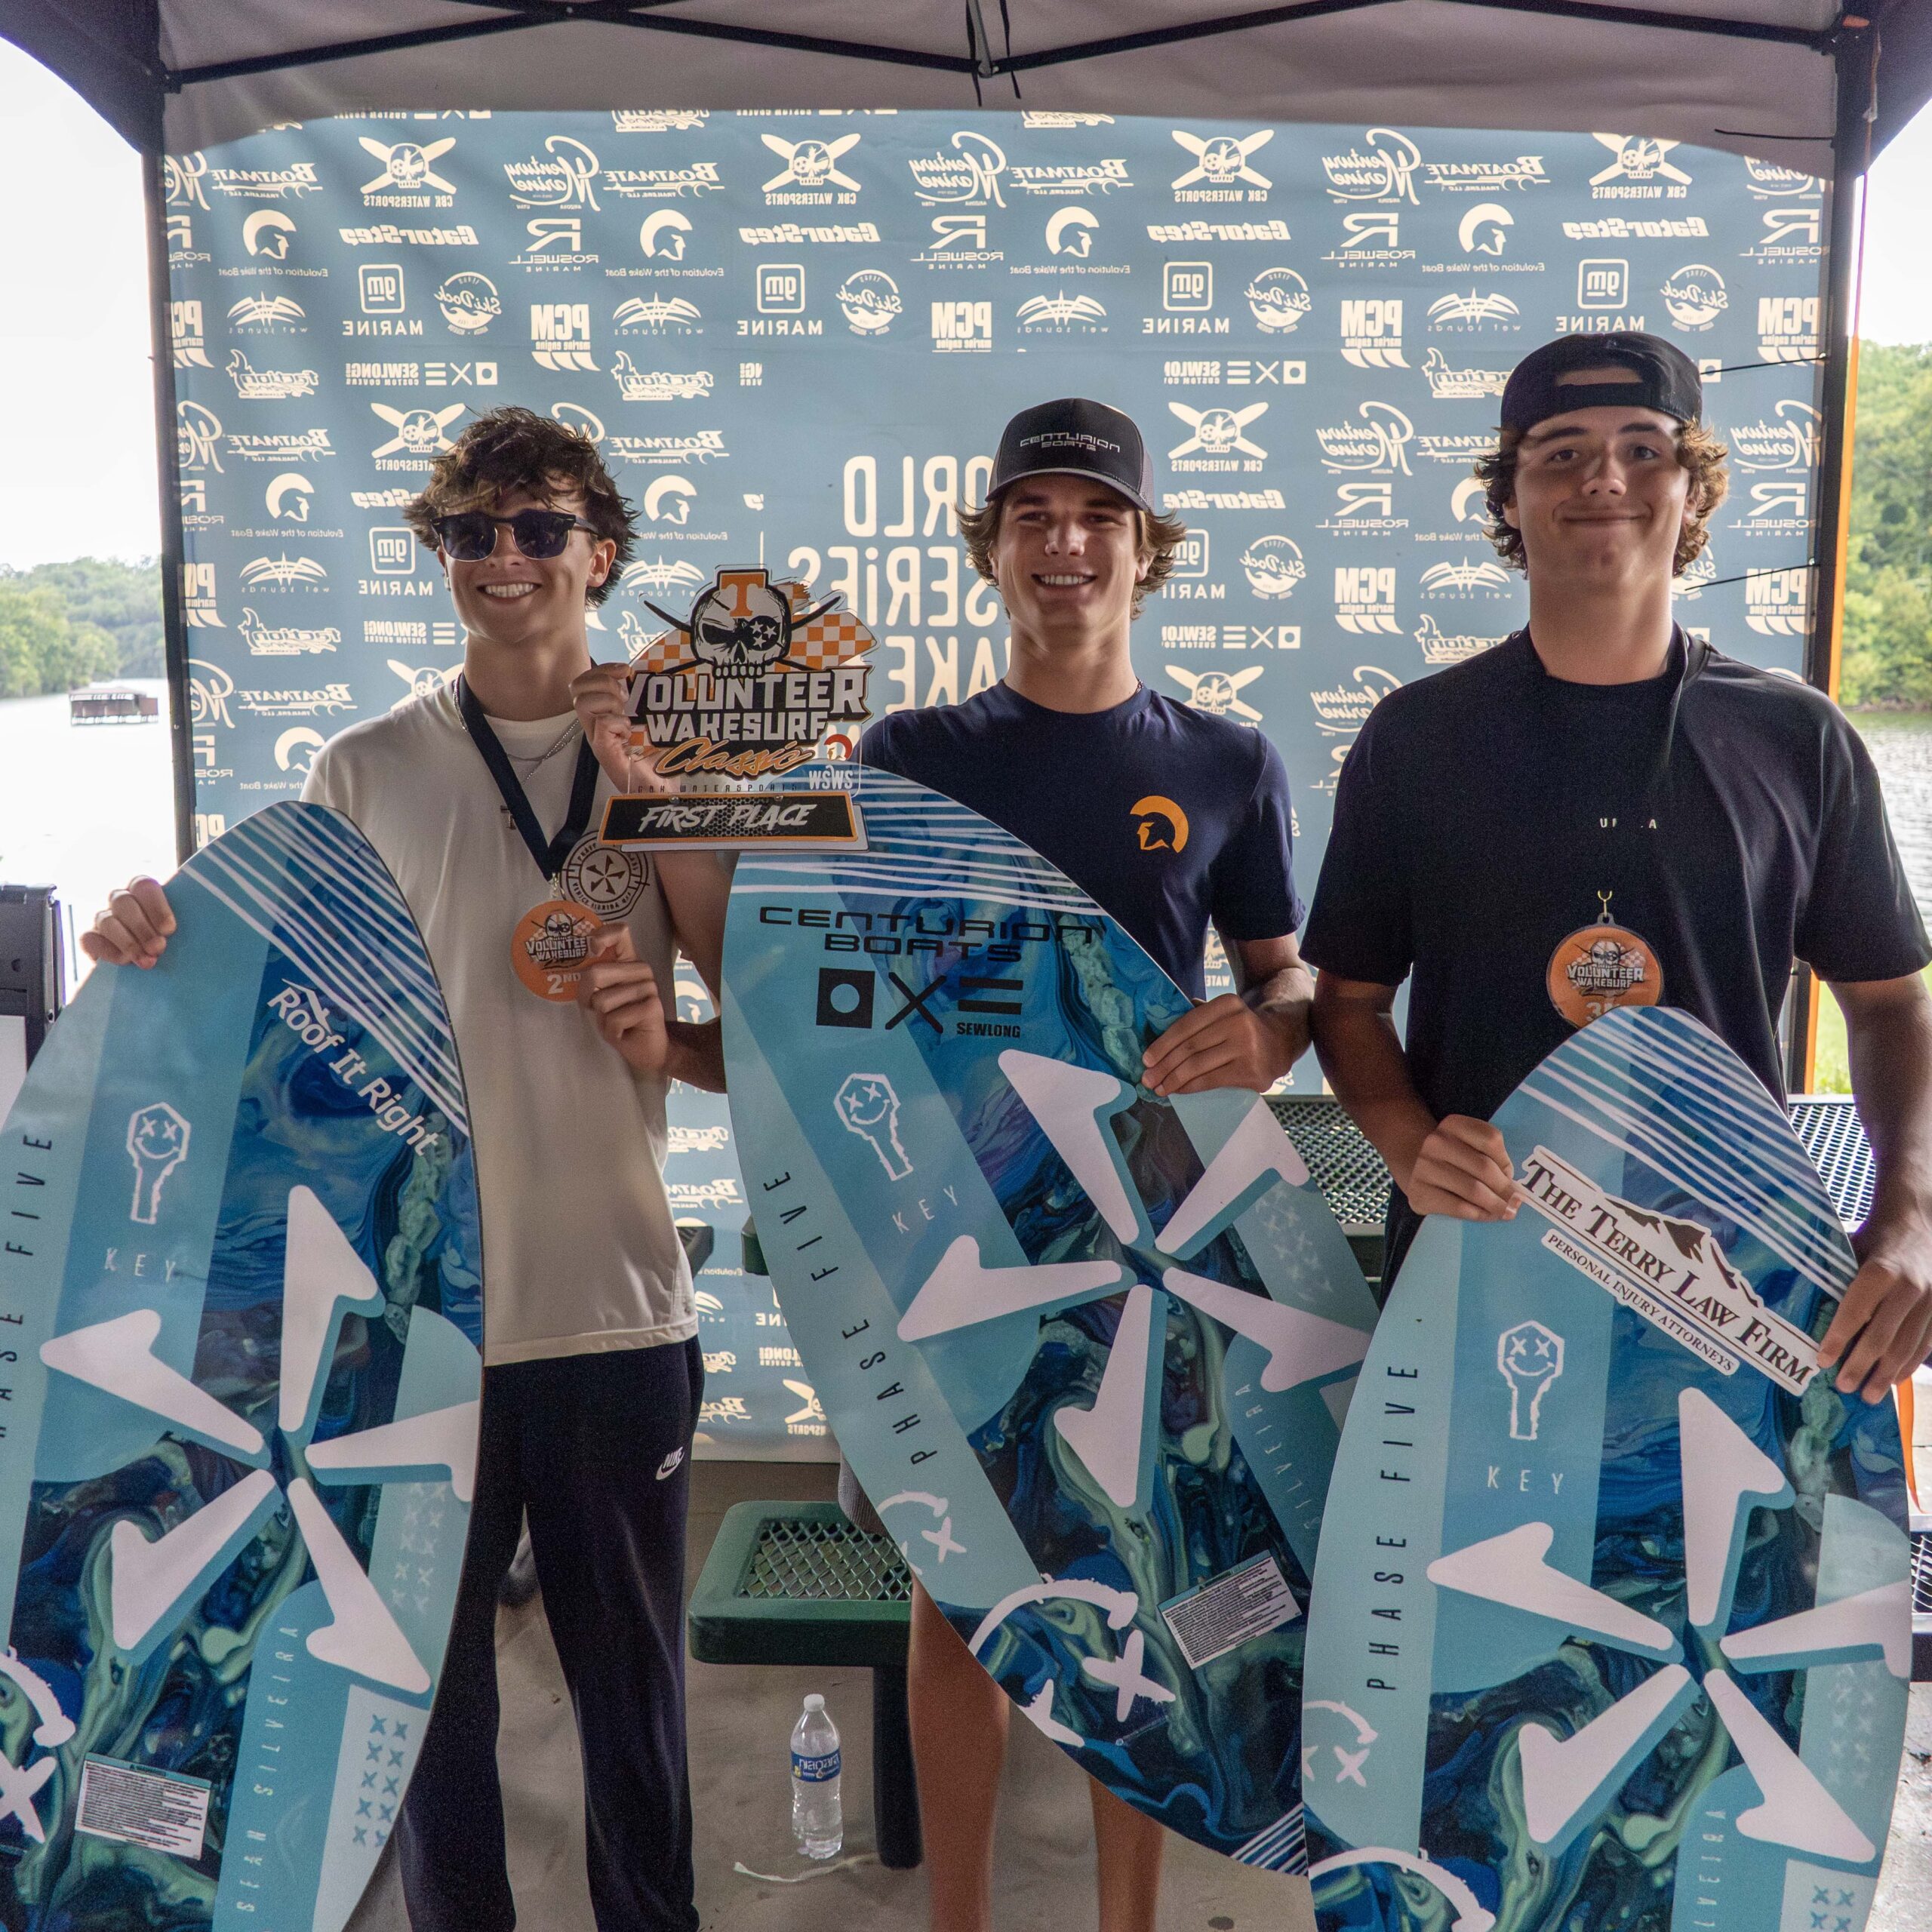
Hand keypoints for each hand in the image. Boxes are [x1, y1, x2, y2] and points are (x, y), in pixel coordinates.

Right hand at [81, 877, 175, 968]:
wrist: (148, 971)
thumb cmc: (171, 944)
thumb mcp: (175, 931)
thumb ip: (175, 926)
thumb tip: (176, 932)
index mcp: (144, 892)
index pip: (143, 886)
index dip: (156, 906)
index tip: (169, 929)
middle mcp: (120, 900)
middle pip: (123, 902)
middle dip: (142, 928)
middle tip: (158, 948)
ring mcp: (103, 918)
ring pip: (108, 921)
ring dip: (128, 942)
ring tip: (146, 960)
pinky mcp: (90, 938)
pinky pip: (91, 939)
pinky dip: (109, 951)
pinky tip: (125, 961)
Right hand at [569, 660, 677, 795]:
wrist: (664, 787)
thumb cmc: (658, 756)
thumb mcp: (650, 719)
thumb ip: (643, 699)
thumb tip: (649, 674)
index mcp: (603, 713)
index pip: (585, 680)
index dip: (603, 668)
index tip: (626, 670)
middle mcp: (595, 725)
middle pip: (577, 687)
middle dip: (603, 681)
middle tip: (625, 696)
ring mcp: (597, 738)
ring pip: (582, 702)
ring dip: (608, 701)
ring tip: (626, 715)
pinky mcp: (604, 751)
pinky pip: (601, 723)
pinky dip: (618, 722)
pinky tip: (629, 732)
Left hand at [576, 926, 668, 1073]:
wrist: (646, 1048)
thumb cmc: (620, 1018)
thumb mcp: (602, 995)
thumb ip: (593, 978)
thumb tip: (577, 967)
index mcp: (629, 961)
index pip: (620, 932)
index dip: (601, 936)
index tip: (591, 949)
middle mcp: (641, 969)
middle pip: (595, 973)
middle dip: (586, 997)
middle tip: (597, 1009)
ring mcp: (649, 987)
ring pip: (602, 1001)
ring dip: (601, 1019)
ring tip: (615, 1022)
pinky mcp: (652, 1007)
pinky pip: (614, 1020)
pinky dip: (611, 1032)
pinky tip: (624, 1032)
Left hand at [1142, 994, 1298, 1095]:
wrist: (1280, 1042)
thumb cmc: (1240, 1028)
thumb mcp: (1223, 1013)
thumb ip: (1196, 1016)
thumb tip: (1156, 1029)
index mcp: (1227, 1004)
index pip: (1186, 1025)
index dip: (1162, 1044)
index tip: (1146, 1059)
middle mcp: (1239, 1023)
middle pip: (1190, 1047)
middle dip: (1164, 1066)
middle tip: (1146, 1079)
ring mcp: (1248, 1049)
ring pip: (1198, 1066)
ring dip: (1173, 1079)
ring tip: (1158, 1088)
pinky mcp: (1252, 1072)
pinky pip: (1211, 1081)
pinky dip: (1190, 1087)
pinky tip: (1177, 1090)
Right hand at [1403, 1115, 1518, 1221]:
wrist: (1414, 1169)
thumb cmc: (1454, 1160)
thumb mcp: (1470, 1147)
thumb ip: (1492, 1160)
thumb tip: (1514, 1193)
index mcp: (1453, 1125)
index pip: (1491, 1139)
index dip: (1506, 1161)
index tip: (1510, 1175)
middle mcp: (1436, 1142)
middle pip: (1484, 1167)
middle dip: (1505, 1188)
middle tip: (1516, 1201)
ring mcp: (1424, 1167)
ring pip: (1474, 1190)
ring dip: (1496, 1205)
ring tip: (1507, 1212)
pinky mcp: (1419, 1192)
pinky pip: (1459, 1207)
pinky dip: (1480, 1214)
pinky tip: (1488, 1216)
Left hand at [1817, 1214, 1931, 1403]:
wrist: (1922, 1223)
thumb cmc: (1876, 1237)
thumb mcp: (1852, 1248)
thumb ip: (1836, 1276)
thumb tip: (1803, 1305)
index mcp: (1882, 1270)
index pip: (1856, 1310)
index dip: (1839, 1338)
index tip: (1822, 1360)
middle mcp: (1910, 1288)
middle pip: (1883, 1336)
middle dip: (1862, 1365)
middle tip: (1844, 1387)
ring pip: (1908, 1346)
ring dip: (1887, 1374)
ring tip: (1868, 1395)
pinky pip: (1926, 1344)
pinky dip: (1909, 1365)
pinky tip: (1894, 1380)